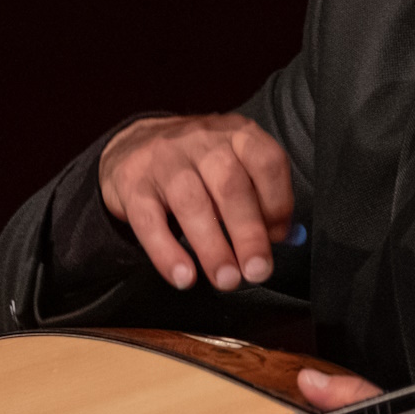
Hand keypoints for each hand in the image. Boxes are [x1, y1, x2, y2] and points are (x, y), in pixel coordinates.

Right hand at [98, 113, 295, 291]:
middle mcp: (201, 141)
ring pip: (191, 202)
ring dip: (212, 247)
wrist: (131, 146)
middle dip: (248, 233)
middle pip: (230, 185)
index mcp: (236, 134)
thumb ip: (259, 200)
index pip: (267, 162)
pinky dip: (167, 252)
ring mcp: (164, 160)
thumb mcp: (232, 166)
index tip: (278, 237)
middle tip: (256, 271)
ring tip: (226, 279)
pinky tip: (183, 276)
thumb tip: (284, 238)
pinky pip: (149, 220)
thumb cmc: (195, 164)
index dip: (278, 203)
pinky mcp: (132, 185)